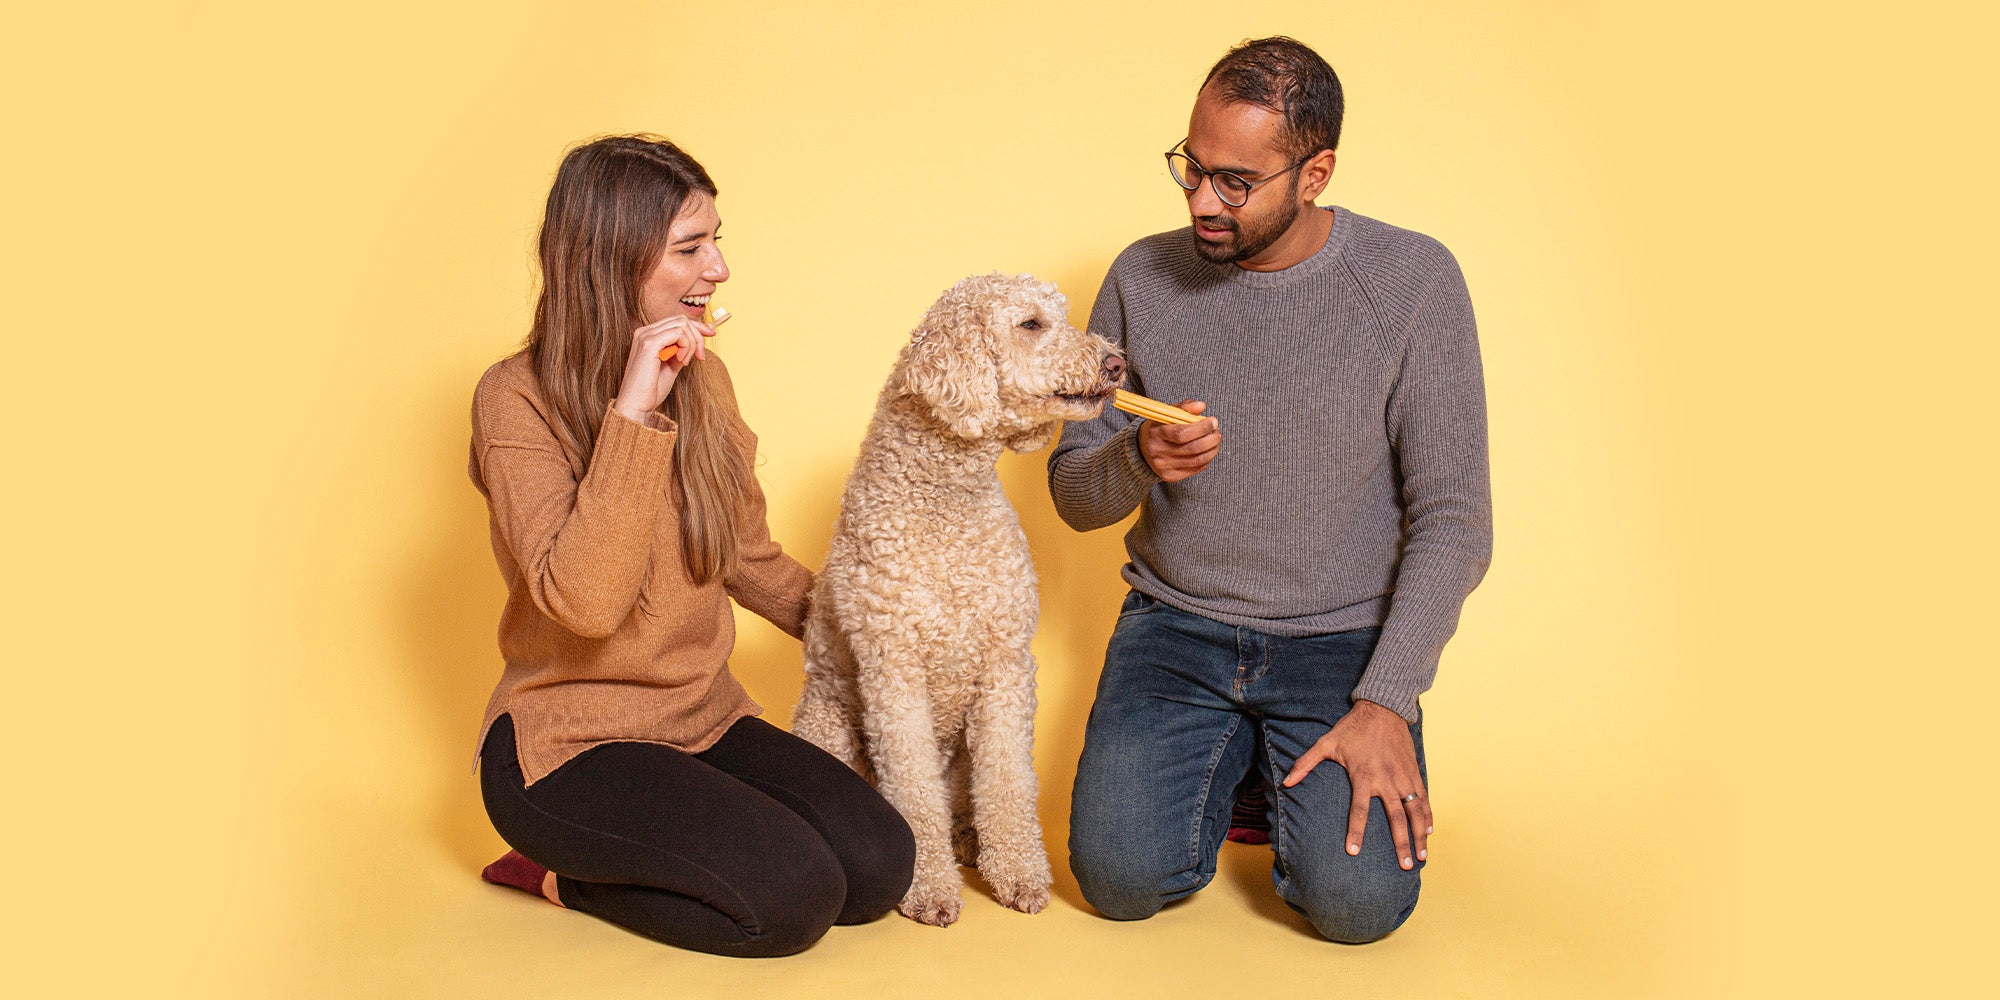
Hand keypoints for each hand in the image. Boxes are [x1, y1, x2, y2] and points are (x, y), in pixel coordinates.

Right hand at [613, 315, 712, 422]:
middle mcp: (644, 332)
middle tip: (700, 357)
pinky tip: (682, 362)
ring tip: (685, 363)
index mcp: (647, 336)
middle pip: (681, 320)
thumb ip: (680, 352)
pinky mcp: (649, 344)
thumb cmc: (651, 390)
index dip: (696, 326)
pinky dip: (686, 346)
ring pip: (681, 325)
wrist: (636, 406)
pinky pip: (678, 333)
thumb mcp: (671, 367)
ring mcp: (645, 336)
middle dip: (697, 336)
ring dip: (691, 344)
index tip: (710, 334)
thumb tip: (695, 342)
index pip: (676, 321)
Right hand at [1138, 400, 1219, 481]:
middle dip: (1211, 440)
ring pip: (1197, 460)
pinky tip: (1208, 451)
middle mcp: (1159, 451)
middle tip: (1217, 432)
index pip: (1182, 433)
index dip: (1201, 428)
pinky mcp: (1170, 476)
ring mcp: (1164, 466)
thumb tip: (1201, 406)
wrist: (1143, 449)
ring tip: (1215, 441)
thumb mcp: (1168, 413)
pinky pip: (1195, 469)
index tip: (1213, 421)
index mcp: (1157, 433)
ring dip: (1212, 450)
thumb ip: (1185, 407)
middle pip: (1192, 448)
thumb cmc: (1161, 428)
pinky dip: (1206, 459)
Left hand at [1282, 699, 1430, 869]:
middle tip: (1405, 866)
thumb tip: (1287, 782)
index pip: (1359, 810)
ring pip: (1415, 811)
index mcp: (1363, 776)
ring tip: (1423, 856)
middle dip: (1401, 843)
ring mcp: (1403, 776)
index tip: (1353, 852)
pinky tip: (1430, 831)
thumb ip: (1306, 764)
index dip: (1356, 831)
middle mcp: (1386, 779)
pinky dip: (1428, 815)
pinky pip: (1423, 798)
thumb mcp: (1326, 743)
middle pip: (1396, 818)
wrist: (1383, 708)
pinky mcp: (1414, 772)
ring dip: (1420, 834)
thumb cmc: (1352, 728)